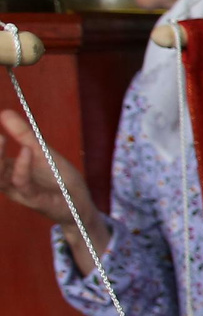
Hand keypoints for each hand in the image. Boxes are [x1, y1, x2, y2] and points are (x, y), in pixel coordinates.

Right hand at [0, 108, 81, 227]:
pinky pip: (22, 183)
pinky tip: (27, 151)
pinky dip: (22, 167)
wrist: (80, 203)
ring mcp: (20, 191)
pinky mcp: (34, 199)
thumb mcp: (43, 151)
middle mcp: (9, 181)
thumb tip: (4, 112)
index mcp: (9, 169)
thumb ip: (24, 135)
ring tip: (1, 137)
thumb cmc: (60, 179)